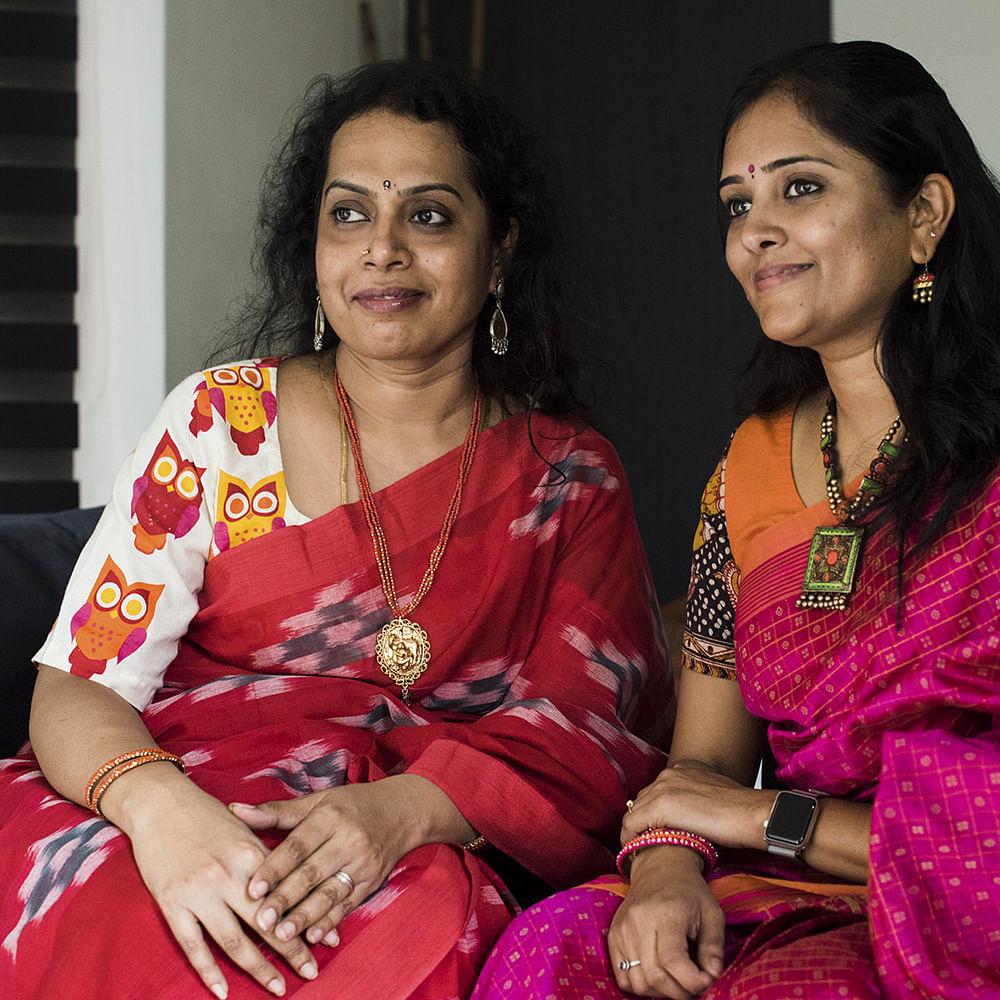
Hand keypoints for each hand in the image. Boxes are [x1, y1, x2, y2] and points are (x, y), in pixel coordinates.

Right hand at [115, 769, 317, 998]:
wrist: (160, 803)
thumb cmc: (207, 815)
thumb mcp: (245, 830)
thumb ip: (270, 858)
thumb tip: (300, 883)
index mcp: (251, 854)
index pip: (286, 894)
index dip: (308, 918)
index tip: (330, 939)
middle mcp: (227, 875)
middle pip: (266, 922)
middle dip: (291, 950)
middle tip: (311, 973)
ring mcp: (198, 892)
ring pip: (233, 940)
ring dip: (258, 968)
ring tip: (279, 989)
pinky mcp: (172, 903)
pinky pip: (192, 945)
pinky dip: (208, 972)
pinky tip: (223, 993)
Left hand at [231, 780, 420, 948]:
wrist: (403, 811)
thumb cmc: (353, 804)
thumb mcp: (318, 801)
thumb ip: (276, 811)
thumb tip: (236, 810)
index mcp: (330, 817)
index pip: (298, 846)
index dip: (275, 867)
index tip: (253, 888)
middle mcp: (348, 840)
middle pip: (312, 873)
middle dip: (285, 898)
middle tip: (260, 920)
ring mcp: (363, 863)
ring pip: (330, 893)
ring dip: (306, 916)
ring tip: (283, 934)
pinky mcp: (372, 881)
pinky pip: (348, 904)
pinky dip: (331, 921)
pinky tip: (313, 935)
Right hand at [609, 846, 724, 998]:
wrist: (659, 869)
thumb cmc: (690, 892)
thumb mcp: (712, 914)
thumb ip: (714, 947)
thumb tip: (713, 977)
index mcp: (665, 913)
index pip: (673, 961)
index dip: (692, 981)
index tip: (707, 980)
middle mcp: (638, 922)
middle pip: (655, 977)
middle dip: (680, 992)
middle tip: (696, 985)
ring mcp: (622, 931)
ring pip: (638, 983)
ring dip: (661, 993)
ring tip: (678, 981)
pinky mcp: (613, 938)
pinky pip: (623, 979)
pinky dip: (642, 986)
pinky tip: (659, 976)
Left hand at [623, 763, 766, 849]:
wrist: (751, 814)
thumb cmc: (741, 812)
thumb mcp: (715, 797)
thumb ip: (697, 802)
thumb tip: (692, 822)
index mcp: (683, 769)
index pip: (657, 791)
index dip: (654, 813)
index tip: (655, 830)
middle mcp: (669, 774)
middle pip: (642, 800)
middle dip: (643, 822)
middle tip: (645, 844)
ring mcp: (663, 788)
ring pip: (634, 812)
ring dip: (635, 833)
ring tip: (639, 852)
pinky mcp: (659, 806)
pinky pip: (631, 825)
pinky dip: (629, 840)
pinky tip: (633, 854)